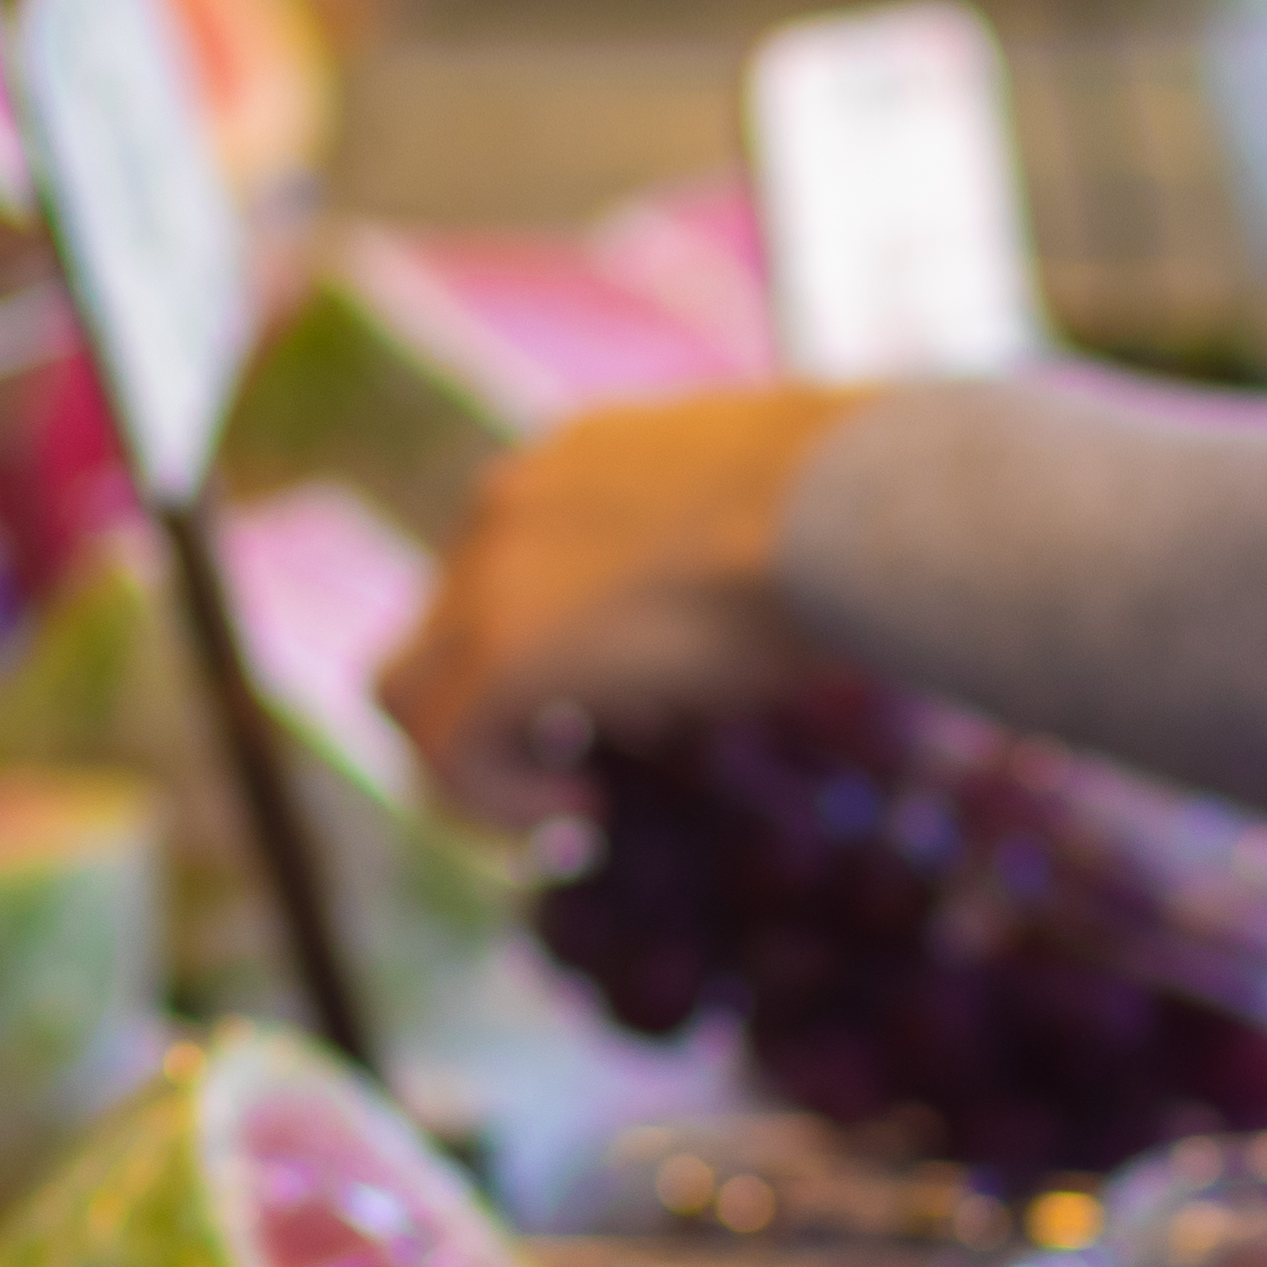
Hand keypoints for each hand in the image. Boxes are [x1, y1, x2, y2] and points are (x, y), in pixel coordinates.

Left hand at [377, 387, 874, 830]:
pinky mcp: (499, 656)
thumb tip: (783, 604)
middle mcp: (510, 504)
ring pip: (409, 693)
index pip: (508, 561)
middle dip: (492, 707)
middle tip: (572, 765)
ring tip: (572, 801)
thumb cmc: (856, 506)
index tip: (620, 710)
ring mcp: (491, 578)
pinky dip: (496, 800)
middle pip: (439, 626)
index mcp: (576, 458)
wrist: (850, 505)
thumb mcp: (779, 516)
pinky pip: (444, 752)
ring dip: (478, 762)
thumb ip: (731, 551)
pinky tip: (584, 808)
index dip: (547, 649)